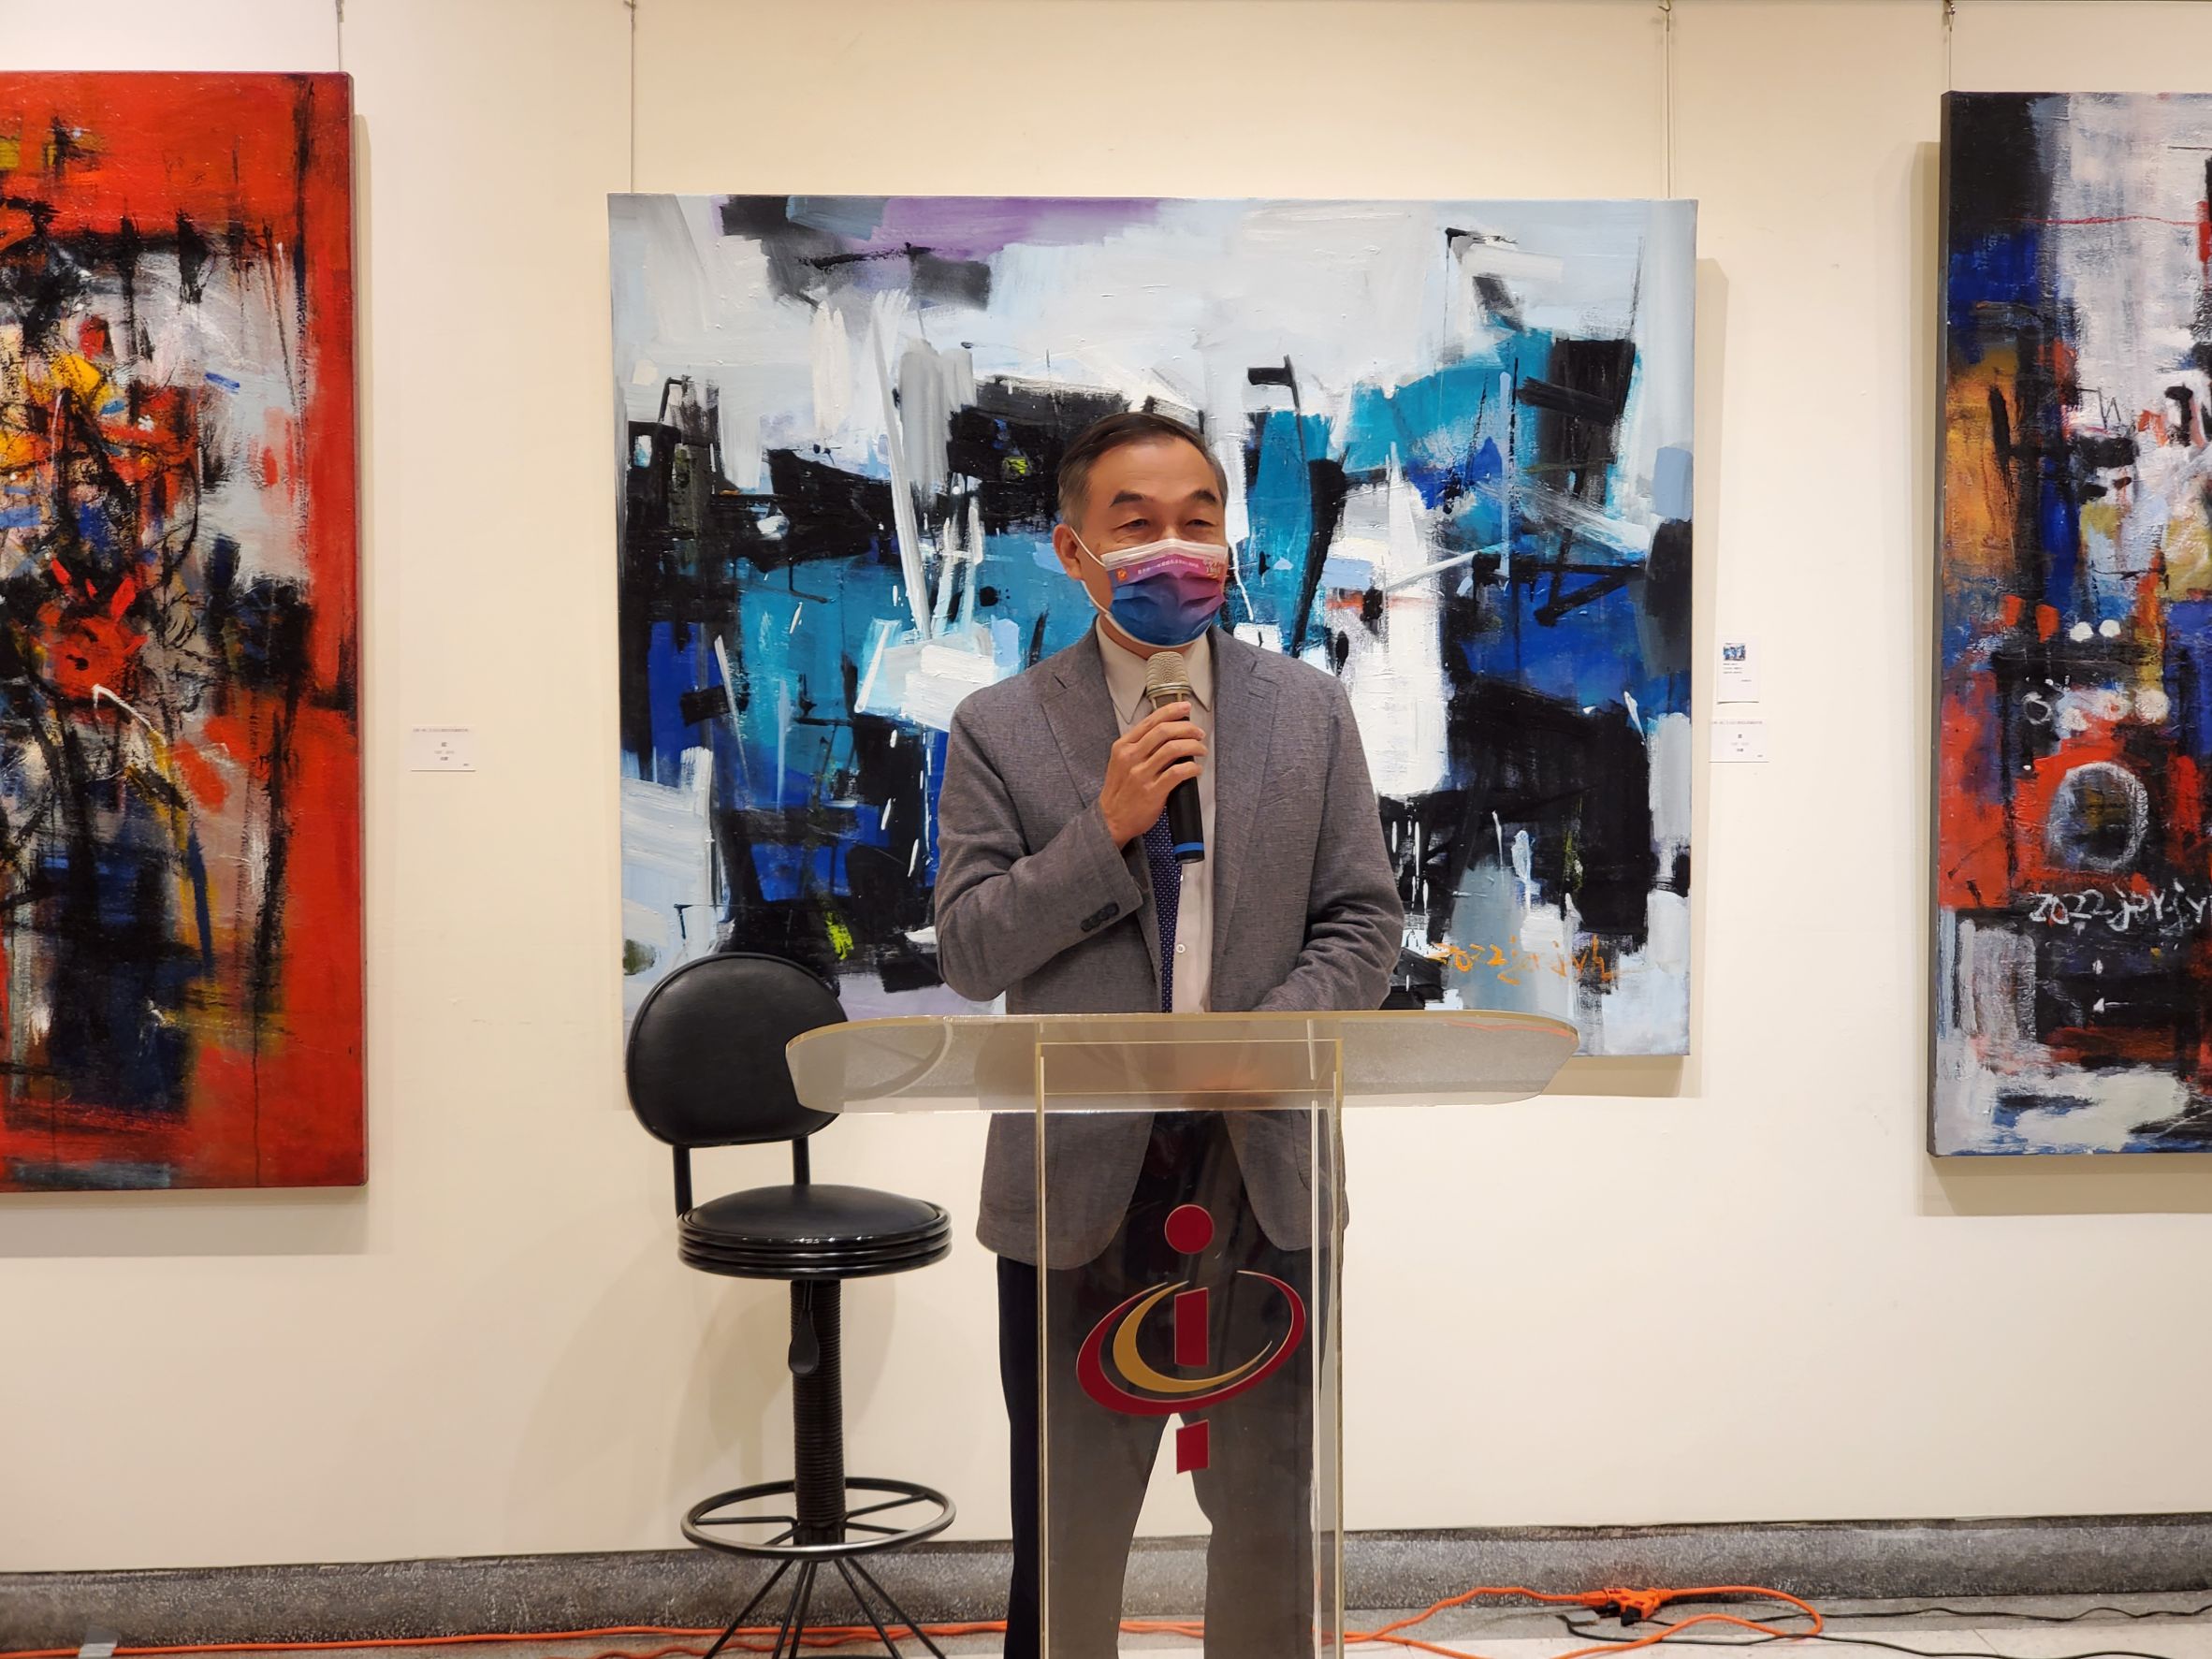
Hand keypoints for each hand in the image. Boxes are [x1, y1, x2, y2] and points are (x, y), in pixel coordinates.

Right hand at [1099, 700, 1205, 846]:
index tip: (1186, 708)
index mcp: (1123, 746)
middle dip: (1187, 728)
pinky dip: (1192, 768)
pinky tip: (1196, 769)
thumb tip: (1166, 731)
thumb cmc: (1120, 791)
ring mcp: (1141, 774)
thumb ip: (1138, 746)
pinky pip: (1177, 773)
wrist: (1111, 819)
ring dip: (1193, 746)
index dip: (1171, 711)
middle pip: (1164, 731)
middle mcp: (1131, 757)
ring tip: (1200, 749)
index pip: (1151, 721)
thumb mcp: (1120, 761)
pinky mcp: (1153, 791)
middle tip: (1198, 732)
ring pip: (1173, 749)